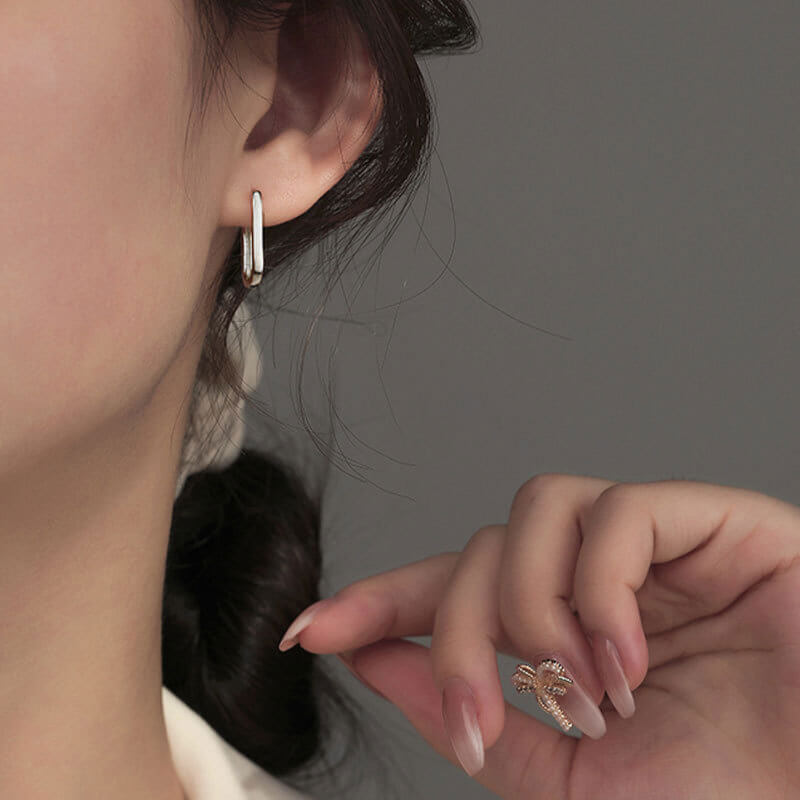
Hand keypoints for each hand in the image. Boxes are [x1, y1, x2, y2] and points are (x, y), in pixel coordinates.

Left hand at [278, 475, 799, 798]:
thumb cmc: (725, 791)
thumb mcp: (574, 779)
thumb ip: (479, 717)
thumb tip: (379, 663)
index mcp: (567, 627)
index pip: (455, 584)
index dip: (380, 599)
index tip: (311, 629)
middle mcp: (599, 574)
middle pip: (480, 550)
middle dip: (455, 631)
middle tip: (487, 720)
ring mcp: (653, 542)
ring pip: (534, 512)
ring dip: (533, 608)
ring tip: (583, 691)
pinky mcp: (710, 517)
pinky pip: (618, 515)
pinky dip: (601, 591)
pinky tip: (629, 657)